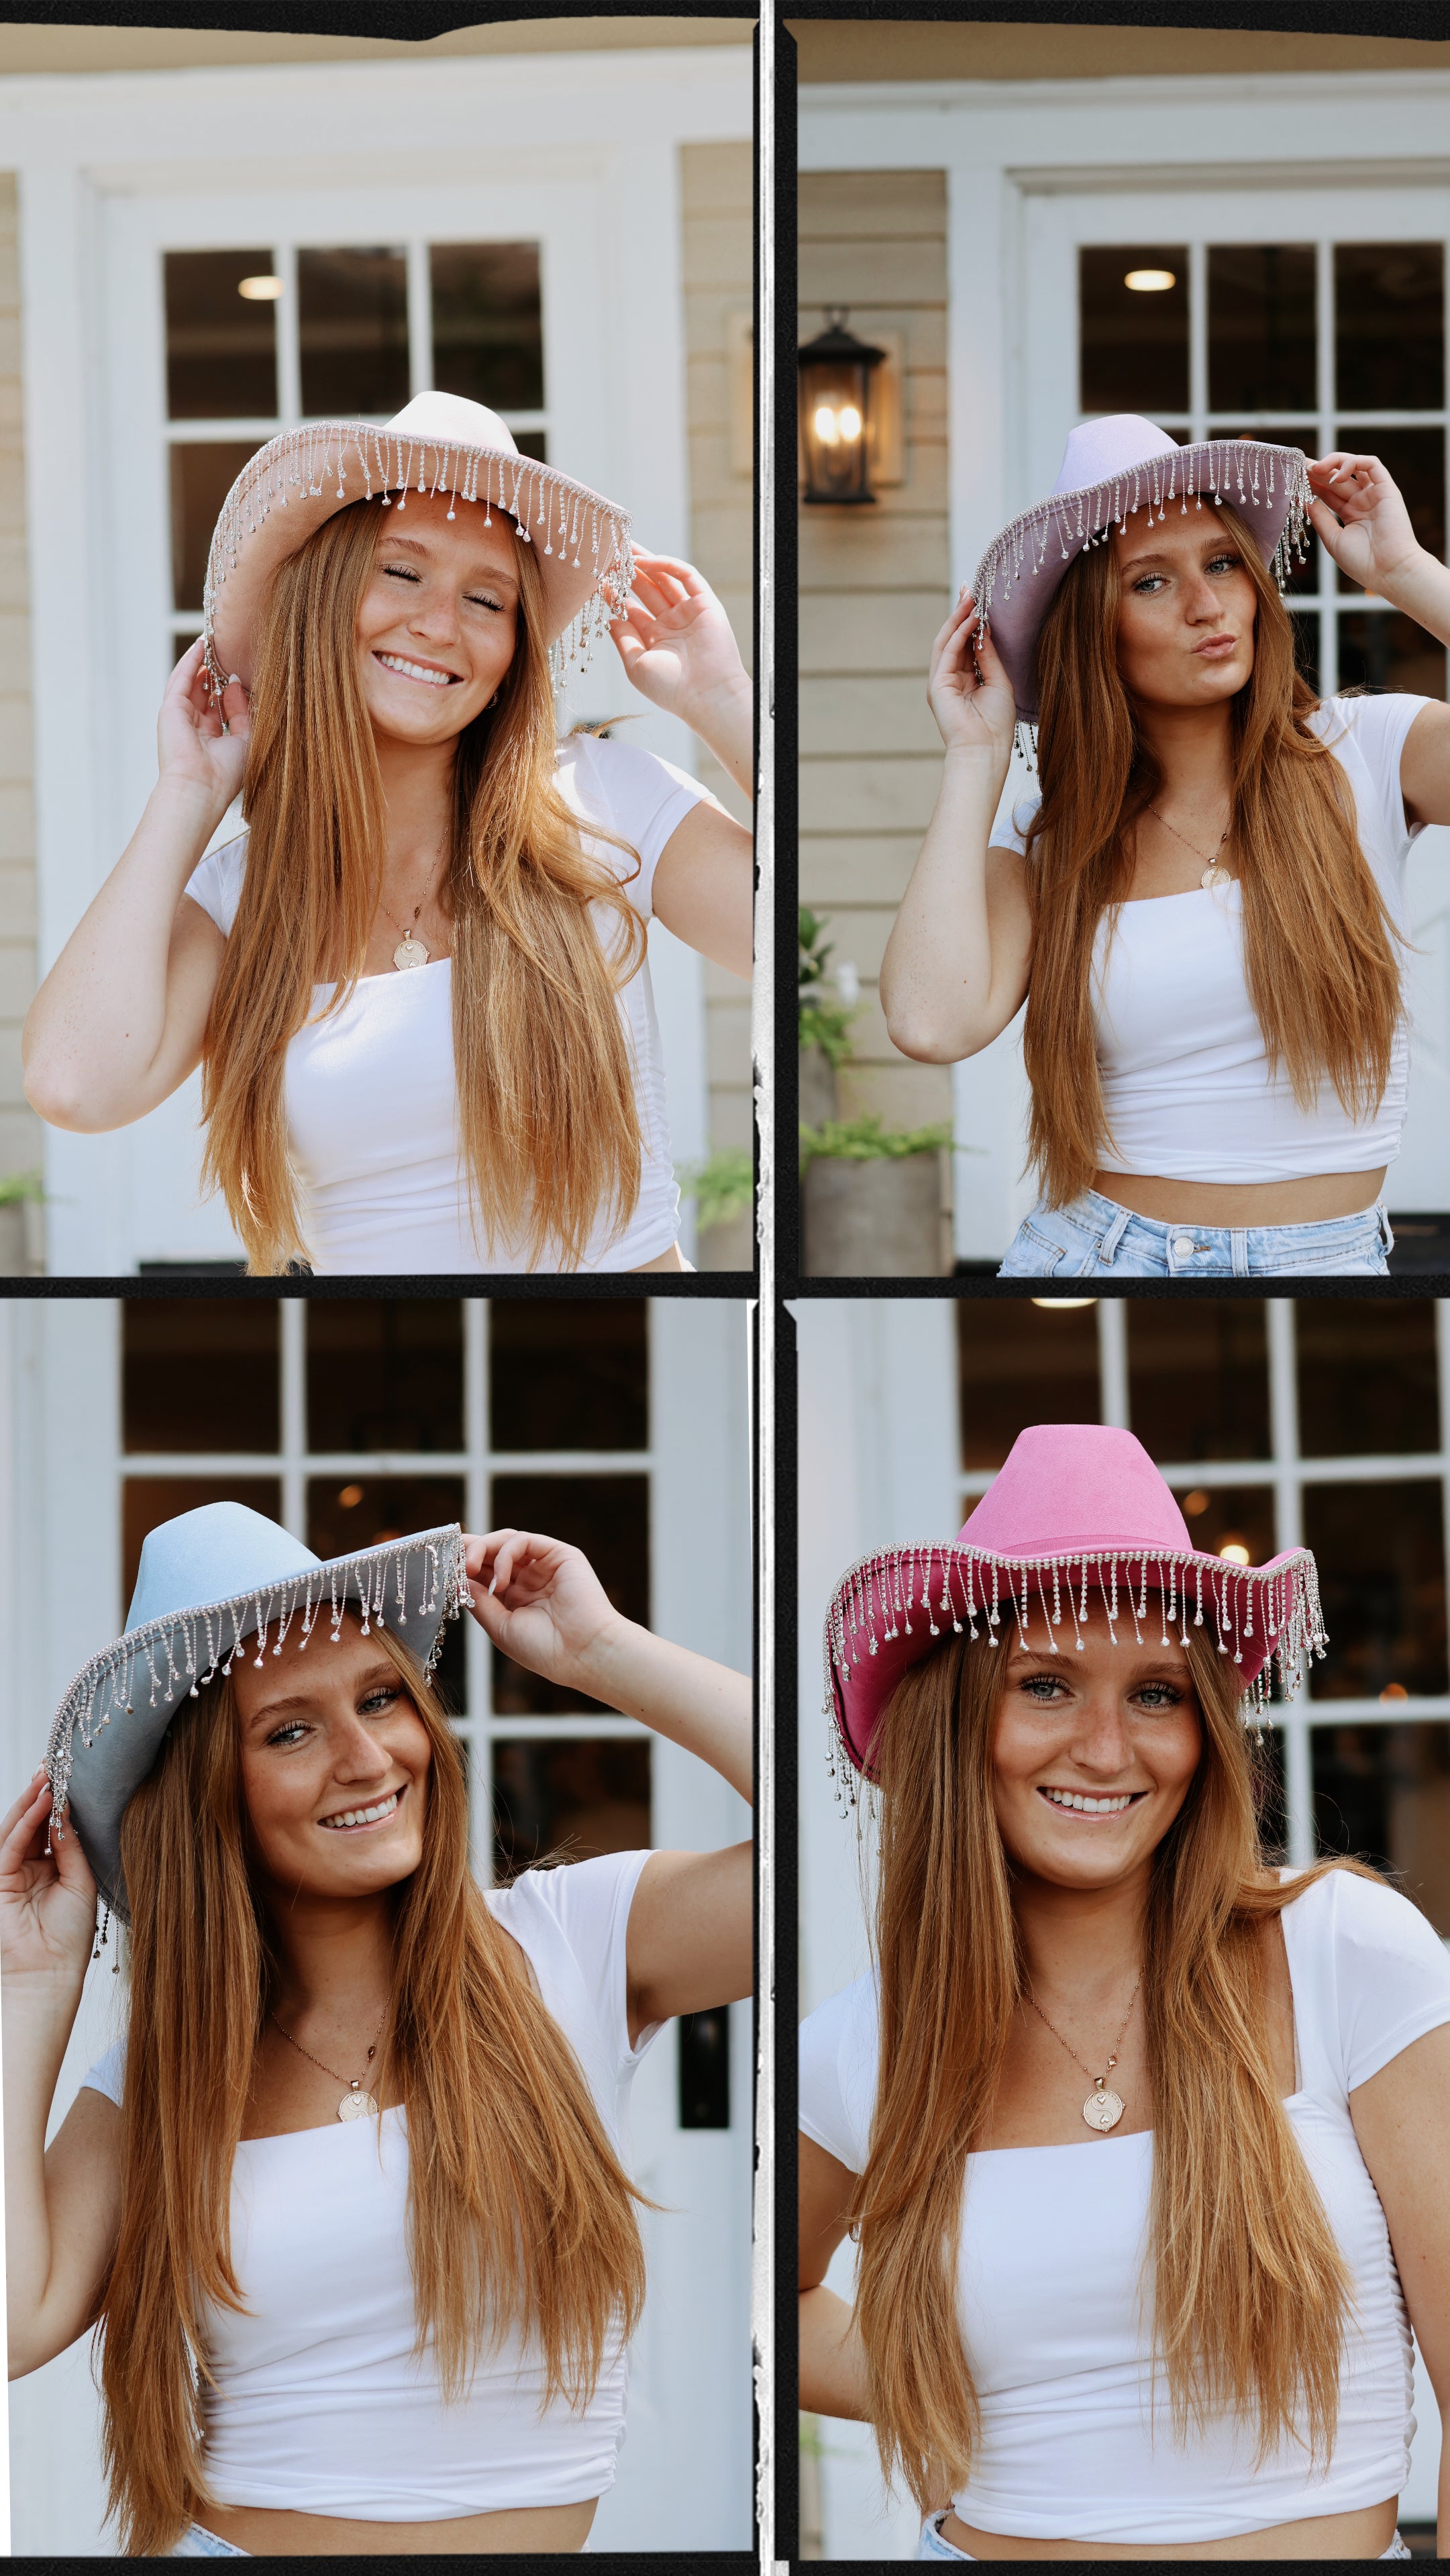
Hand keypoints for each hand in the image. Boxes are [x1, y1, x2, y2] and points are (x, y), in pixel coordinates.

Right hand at [0, 1771, 97, 1996]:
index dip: (57, 1803)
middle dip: (41, 1795)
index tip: (68, 1777)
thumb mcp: (81, 1881)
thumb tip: (66, 1813)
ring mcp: (11, 1874)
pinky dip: (25, 1825)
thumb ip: (70, 1846)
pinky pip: (10, 1847)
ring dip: (30, 1803)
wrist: (53, 1972)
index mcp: (50, 1868)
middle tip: (53, 1767)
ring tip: (47, 1778)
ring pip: (16, 1830)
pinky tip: (41, 1805)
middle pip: (31, 1824)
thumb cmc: (70, 1935)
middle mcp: (29, 1868)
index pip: (50, 1828)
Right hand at [156, 638, 250, 816]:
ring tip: (214, 641)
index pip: (220, 708)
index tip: (242, 674)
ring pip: (191, 682)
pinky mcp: (170, 709)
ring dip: (202, 662)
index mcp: (211, 740)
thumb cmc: (225, 774)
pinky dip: (191, 661)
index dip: (230, 691)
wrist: (201, 788)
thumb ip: (242, 712)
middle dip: (215, 672)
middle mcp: (194, 728)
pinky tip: (202, 645)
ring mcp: (180, 717)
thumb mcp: (245, 740)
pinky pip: (181, 678)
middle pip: (205, 693)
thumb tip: (235, 684)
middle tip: (227, 651)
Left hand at [462, 1529, 625, 1696]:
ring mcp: (545, 1565)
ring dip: (483, 1549)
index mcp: (516, 1597)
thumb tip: (457, 1579)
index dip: (463, 1566)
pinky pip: (525, 1540)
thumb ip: (479, 1601)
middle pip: (493, 1551)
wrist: (583, 1654)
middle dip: (468, 1551)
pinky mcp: (560, 1554)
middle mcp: (529, 1578)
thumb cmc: (545, 1649)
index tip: (442, 1567)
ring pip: (507, 1540)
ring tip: (470, 1567)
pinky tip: (501, 1579)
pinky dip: (506, 1553)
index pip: (485, 1572)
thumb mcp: (500, 1627)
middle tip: (450, 1557)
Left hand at [607, 550, 748, 729]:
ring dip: (645, 562)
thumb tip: (609, 617)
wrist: (705, 696)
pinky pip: (686, 576)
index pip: (632, 609)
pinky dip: (667, 566)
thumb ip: (623, 639)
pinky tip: (645, 562)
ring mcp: (689, 612)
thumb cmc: (670, 688)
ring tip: (624, 547)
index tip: (596, 579)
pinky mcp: (706, 603)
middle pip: (647, 589)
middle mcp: (672, 624)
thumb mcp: (636, 664)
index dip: (615, 593)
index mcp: (656, 639)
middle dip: (628, 571)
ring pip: (665, 578)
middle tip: (610, 552)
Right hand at [928, 591, 1016, 766]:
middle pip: (954, 639)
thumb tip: (985, 628)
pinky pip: (947, 652)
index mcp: (966, 680)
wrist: (985, 750)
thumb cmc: (996, 724)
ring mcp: (941, 681)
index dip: (972, 622)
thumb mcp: (998, 681)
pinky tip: (971, 618)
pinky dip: (958, 633)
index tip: (980, 600)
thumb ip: (988, 655)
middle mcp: (951, 679)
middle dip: (961, 613)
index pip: (967, 645)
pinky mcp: (937, 684)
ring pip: (947, 642)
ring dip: (958, 618)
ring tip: (971, 597)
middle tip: (971, 589)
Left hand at [1306, 453, 1422, 595]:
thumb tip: (1304, 499)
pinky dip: (1353, 463)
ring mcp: (1375, 494)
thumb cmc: (1362, 562)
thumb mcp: (1333, 539)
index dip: (1312, 484)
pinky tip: (1337, 477)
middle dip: (1318, 469)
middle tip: (1299, 465)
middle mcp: (1363, 501)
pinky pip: (1372, 464)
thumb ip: (1320, 518)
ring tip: (1314, 469)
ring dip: (1334, 462)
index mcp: (1351, 514)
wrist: (1388, 571)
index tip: (1294, 478)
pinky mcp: (1387, 488)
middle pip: (1337, 478)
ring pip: (1354, 466)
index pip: (1328, 493)